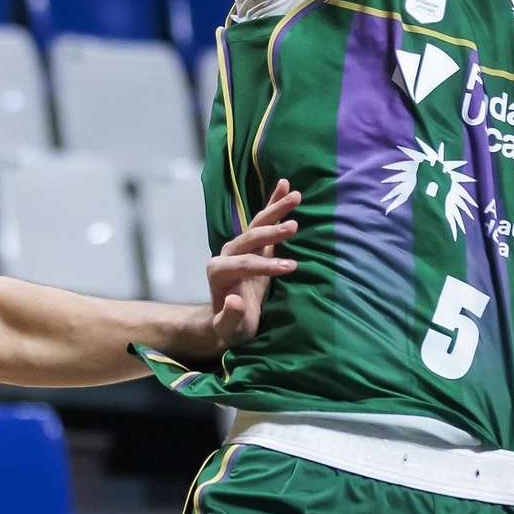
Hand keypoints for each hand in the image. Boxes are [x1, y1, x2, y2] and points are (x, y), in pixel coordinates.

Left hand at [205, 179, 300, 350]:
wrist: (230, 320)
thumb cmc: (231, 327)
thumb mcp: (230, 328)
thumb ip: (230, 316)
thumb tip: (234, 301)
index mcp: (219, 273)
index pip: (244, 264)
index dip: (265, 265)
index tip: (290, 268)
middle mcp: (226, 254)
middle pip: (249, 237)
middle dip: (271, 232)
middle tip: (294, 227)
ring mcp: (239, 246)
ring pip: (257, 223)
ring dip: (275, 209)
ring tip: (295, 196)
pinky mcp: (252, 244)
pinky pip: (262, 221)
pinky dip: (273, 203)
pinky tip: (284, 185)